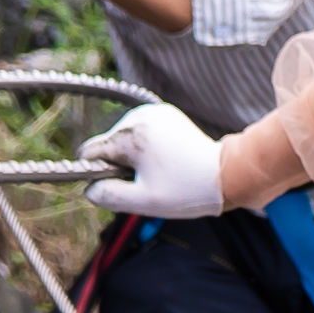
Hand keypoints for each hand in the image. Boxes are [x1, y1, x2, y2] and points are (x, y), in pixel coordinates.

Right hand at [86, 103, 223, 217]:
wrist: (225, 173)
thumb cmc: (186, 189)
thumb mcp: (143, 201)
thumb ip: (109, 195)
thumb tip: (88, 188)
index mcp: (131, 134)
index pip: (92, 152)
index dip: (100, 173)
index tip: (123, 185)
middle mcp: (139, 116)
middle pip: (109, 144)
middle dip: (121, 165)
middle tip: (149, 181)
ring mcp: (153, 111)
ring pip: (124, 138)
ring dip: (133, 156)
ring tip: (160, 170)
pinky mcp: (164, 113)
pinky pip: (140, 133)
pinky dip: (146, 147)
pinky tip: (164, 159)